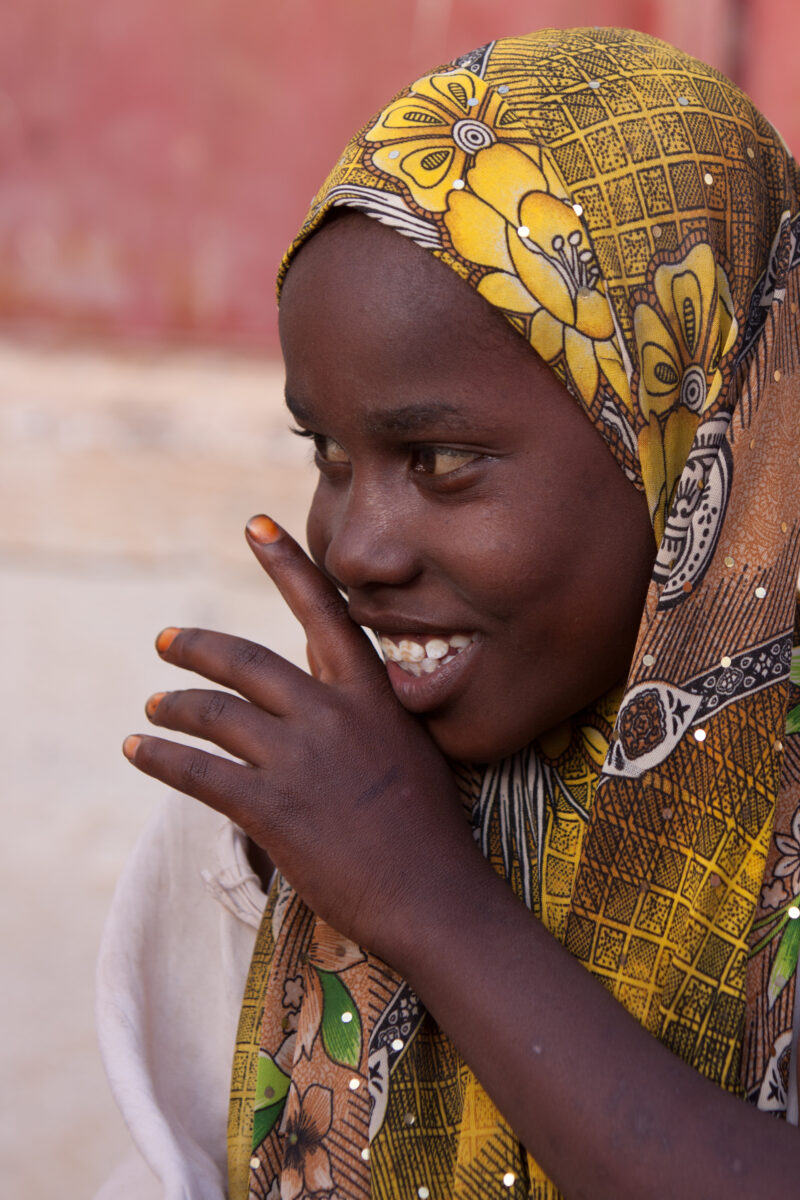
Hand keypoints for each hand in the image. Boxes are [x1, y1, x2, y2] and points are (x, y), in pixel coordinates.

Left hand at [123, 515, 478, 958]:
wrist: (433, 896)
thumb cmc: (428, 829)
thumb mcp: (408, 746)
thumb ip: (361, 703)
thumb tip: (318, 665)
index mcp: (370, 696)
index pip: (325, 612)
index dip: (288, 564)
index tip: (255, 525)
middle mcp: (331, 715)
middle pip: (246, 662)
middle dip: (197, 647)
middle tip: (166, 641)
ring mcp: (299, 761)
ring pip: (214, 714)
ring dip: (174, 706)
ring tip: (153, 707)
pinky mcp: (270, 808)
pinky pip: (196, 771)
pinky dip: (159, 757)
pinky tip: (139, 749)